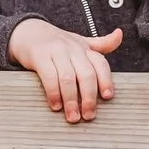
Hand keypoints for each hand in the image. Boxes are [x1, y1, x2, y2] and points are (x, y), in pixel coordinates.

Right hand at [8, 19, 122, 123]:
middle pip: (86, 74)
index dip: (106, 80)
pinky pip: (49, 76)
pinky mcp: (39, 56)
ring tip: (72, 116)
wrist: (28, 32)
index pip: (100, 63)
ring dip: (72, 100)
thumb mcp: (80, 42)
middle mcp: (73, 49)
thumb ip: (101, 44)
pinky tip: (56, 106)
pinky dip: (54, 93)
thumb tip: (120, 35)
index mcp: (84, 48)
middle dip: (89, 97)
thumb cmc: (58, 43)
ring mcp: (56, 52)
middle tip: (88, 115)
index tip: (107, 97)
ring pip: (68, 78)